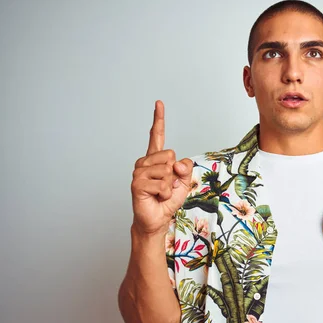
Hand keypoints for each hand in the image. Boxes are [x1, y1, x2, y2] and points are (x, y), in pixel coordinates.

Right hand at [131, 100, 192, 237]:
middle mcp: (145, 162)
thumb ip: (185, 168)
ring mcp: (139, 172)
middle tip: (166, 186)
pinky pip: (163, 184)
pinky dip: (165, 194)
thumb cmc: (168, 200)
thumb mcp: (184, 182)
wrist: (157, 219)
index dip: (158, 119)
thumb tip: (176, 163)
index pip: (157, 135)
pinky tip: (157, 198)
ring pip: (167, 170)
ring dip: (170, 186)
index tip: (159, 103)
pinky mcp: (137, 184)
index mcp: (156, 158)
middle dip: (174, 174)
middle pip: (170, 155)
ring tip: (161, 193)